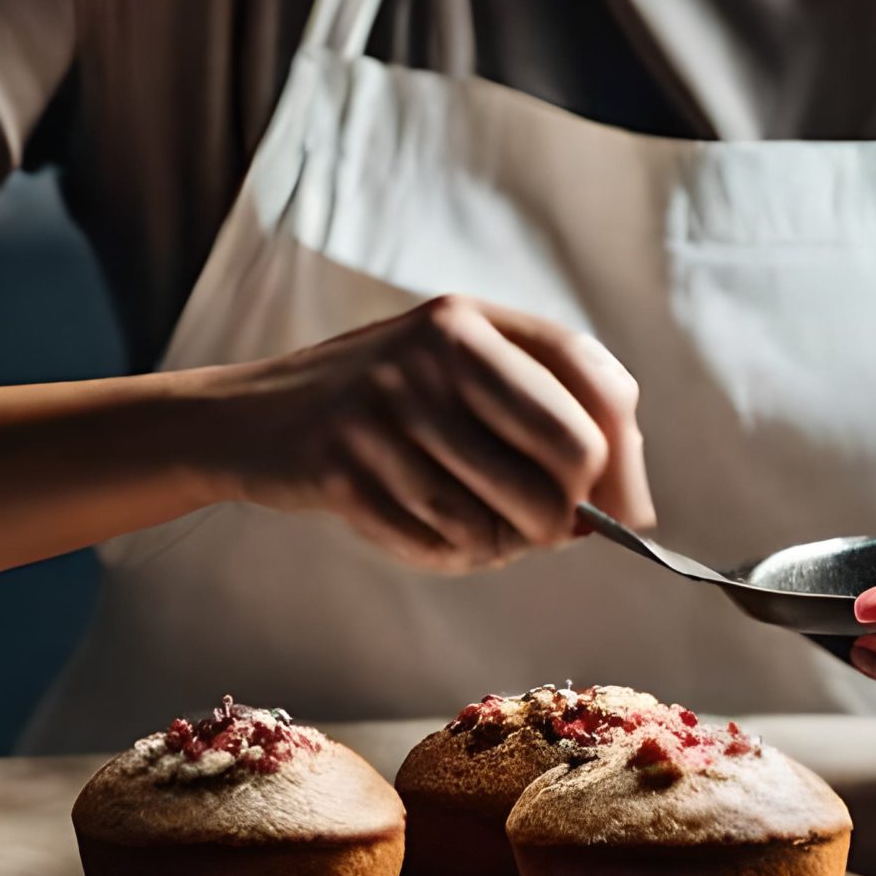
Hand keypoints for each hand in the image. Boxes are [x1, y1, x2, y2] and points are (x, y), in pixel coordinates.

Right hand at [200, 295, 652, 572]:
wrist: (248, 418)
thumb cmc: (377, 404)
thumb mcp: (452, 373)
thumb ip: (538, 414)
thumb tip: (627, 506)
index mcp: (469, 320)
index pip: (594, 381)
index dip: (626, 457)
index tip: (627, 510)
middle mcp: (432, 350)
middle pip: (568, 457)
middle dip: (568, 514)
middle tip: (543, 529)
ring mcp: (385, 407)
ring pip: (505, 517)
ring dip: (501, 545)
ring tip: (472, 527)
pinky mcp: (344, 466)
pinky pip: (442, 542)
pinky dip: (449, 555)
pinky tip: (424, 531)